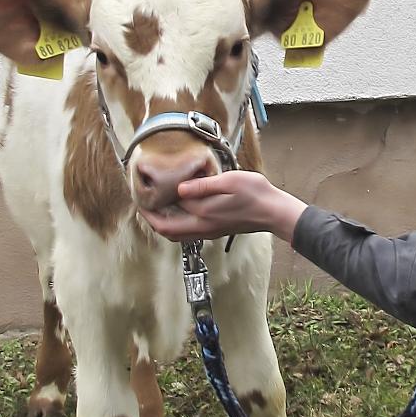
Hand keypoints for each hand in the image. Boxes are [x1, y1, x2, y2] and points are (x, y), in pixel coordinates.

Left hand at [138, 170, 307, 242]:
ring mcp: (209, 231)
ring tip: (155, 208)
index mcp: (204, 215)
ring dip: (162, 223)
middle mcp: (203, 227)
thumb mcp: (230, 182)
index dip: (155, 201)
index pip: (171, 209)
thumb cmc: (256, 194)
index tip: (144, 190)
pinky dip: (176, 223)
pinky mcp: (215, 230)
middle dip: (151, 219)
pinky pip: (187, 232)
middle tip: (141, 205)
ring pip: (176, 234)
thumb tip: (180, 189)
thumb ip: (203, 186)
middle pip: (167, 230)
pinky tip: (178, 209)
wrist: (274, 212)